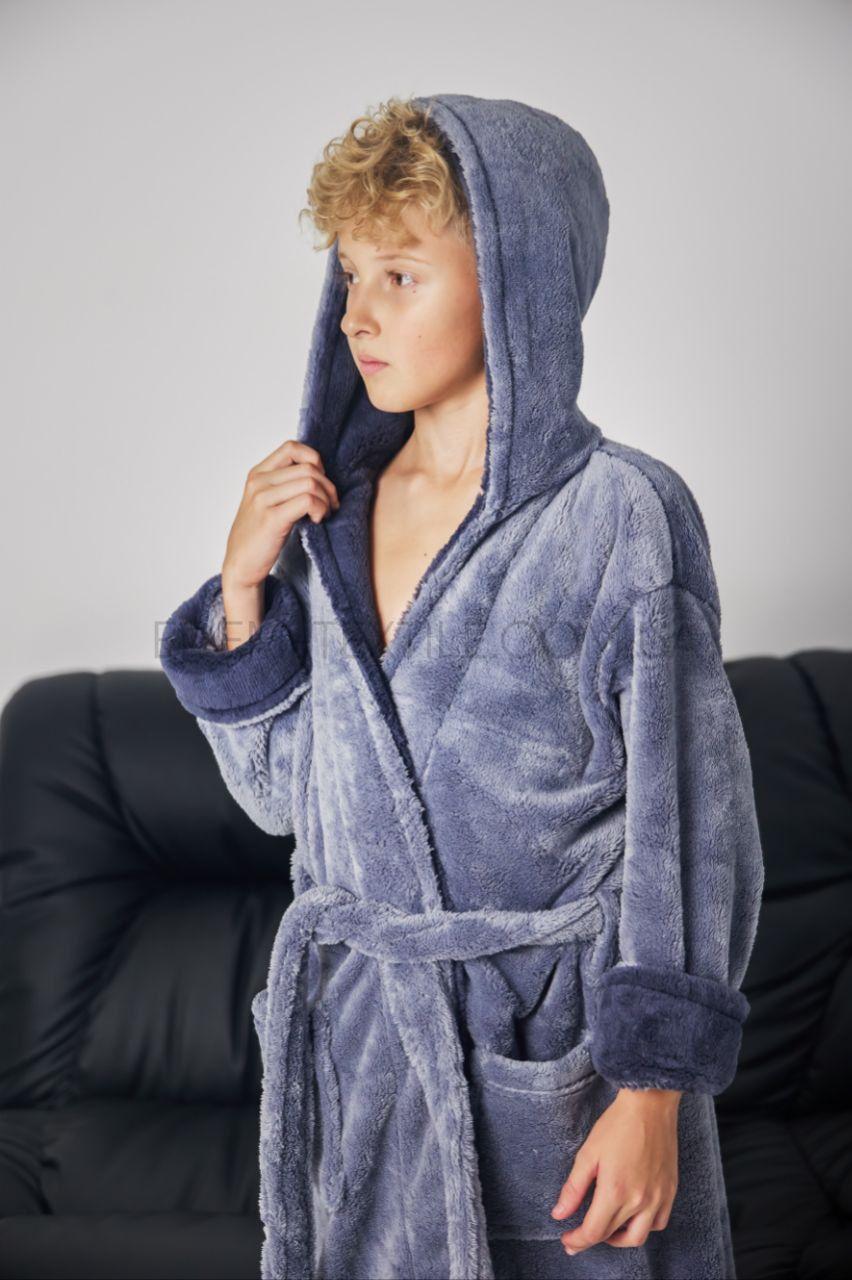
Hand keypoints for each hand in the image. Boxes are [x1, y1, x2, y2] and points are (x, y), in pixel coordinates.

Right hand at [222, 439, 339, 591]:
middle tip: (331, 505)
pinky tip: (317, 521)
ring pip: (310, 482)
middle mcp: (258, 482)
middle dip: (328, 485)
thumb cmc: (260, 535)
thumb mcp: (266, 501)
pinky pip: (308, 501)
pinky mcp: (272, 518)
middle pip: (308, 467)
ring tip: (324, 514)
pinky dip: (320, 509)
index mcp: (257, 474)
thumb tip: (318, 473)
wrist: (241, 565)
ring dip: (326, 499)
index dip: (314, 460)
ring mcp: (262, 499)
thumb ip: (284, 483)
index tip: (319, 481)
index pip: (292, 447)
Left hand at [550, 1087, 680, 1254]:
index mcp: (615, 1192)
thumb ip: (573, 1188)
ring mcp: (658, 1198)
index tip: (567, 1240)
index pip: (593, 1232)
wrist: (650, 1106)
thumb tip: (559, 1214)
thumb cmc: (617, 1125)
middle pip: (613, 1235)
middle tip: (579, 1236)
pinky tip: (632, 1218)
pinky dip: (644, 1227)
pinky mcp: (670, 1191)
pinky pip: (659, 1223)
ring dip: (619, 1239)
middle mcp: (640, 1201)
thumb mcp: (588, 1154)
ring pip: (638, 1237)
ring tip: (605, 1231)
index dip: (577, 1241)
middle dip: (592, 1239)